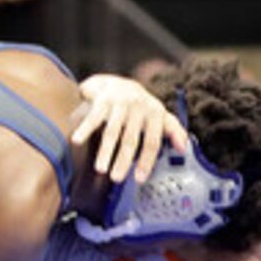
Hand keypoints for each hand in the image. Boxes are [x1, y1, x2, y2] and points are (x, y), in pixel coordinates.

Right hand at [71, 75, 190, 184]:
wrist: (117, 82)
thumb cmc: (140, 106)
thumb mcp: (158, 115)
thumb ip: (172, 130)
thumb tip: (184, 148)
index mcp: (155, 113)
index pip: (153, 141)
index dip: (146, 161)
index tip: (138, 179)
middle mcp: (139, 106)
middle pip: (131, 139)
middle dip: (123, 160)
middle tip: (117, 178)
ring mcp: (120, 102)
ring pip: (112, 131)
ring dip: (106, 151)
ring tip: (100, 169)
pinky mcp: (103, 98)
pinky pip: (93, 116)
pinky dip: (85, 129)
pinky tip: (77, 141)